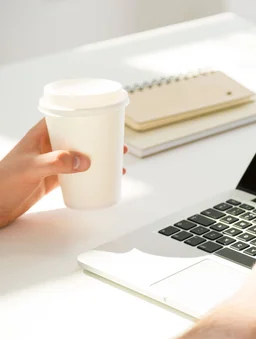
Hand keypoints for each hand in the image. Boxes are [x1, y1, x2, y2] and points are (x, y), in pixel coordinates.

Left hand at [0, 119, 126, 227]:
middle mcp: (48, 146)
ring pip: (81, 155)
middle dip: (100, 139)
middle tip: (119, 144)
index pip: (64, 117)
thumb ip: (56, 163)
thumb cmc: (3, 183)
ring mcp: (52, 163)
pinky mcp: (54, 179)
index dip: (84, 115)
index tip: (105, 118)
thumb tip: (86, 162)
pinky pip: (78, 174)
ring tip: (118, 162)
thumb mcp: (31, 169)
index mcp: (40, 135)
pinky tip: (104, 178)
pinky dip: (93, 174)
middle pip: (79, 137)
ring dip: (100, 157)